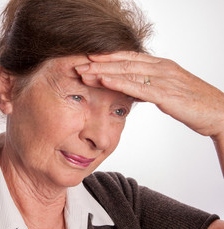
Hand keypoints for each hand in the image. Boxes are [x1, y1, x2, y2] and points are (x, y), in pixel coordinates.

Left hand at [75, 51, 223, 139]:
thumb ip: (148, 88)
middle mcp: (161, 68)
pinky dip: (118, 81)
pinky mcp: (166, 93)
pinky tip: (103, 79)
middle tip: (77, 64)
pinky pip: (137, 86)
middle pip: (123, 62)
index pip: (128, 57)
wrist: (220, 114)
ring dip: (102, 71)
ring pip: (127, 71)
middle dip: (98, 63)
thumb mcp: (167, 91)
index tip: (88, 58)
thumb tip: (131, 90)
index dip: (107, 57)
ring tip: (82, 71)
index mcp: (161, 66)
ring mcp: (163, 79)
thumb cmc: (194, 104)